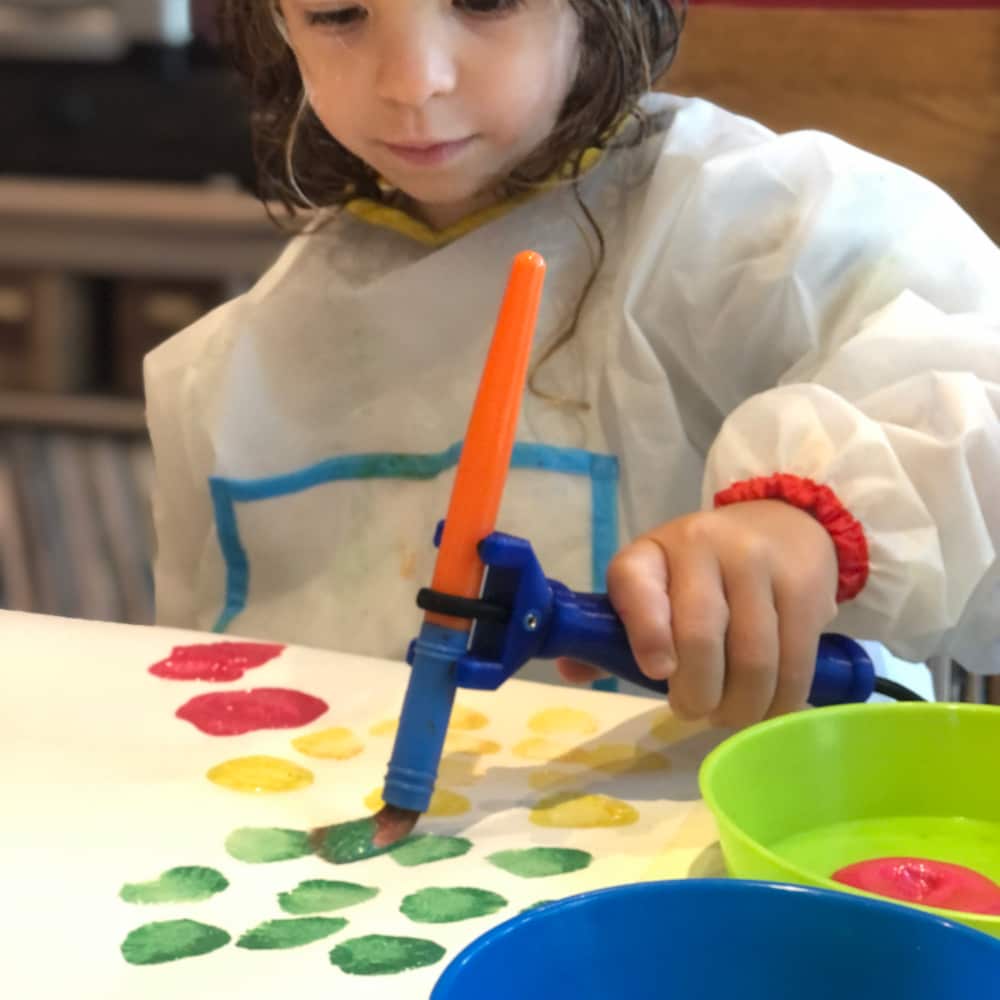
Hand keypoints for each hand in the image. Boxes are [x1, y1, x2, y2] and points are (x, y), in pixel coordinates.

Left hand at [557, 500, 838, 726]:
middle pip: (700, 633)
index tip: (658, 673)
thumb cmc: (702, 573)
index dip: (645, 632)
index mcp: (651, 553)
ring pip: (752, 655)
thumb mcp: (654, 586)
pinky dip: (782, 697)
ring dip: (742, 704)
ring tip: (733, 716)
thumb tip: (573, 672)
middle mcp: (701, 546)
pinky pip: (795, 657)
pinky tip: (771, 708)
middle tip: (696, 712)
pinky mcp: (803, 583)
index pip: (636, 584)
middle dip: (698, 693)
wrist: (780, 525)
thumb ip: (615, 632)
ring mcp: (756, 561)